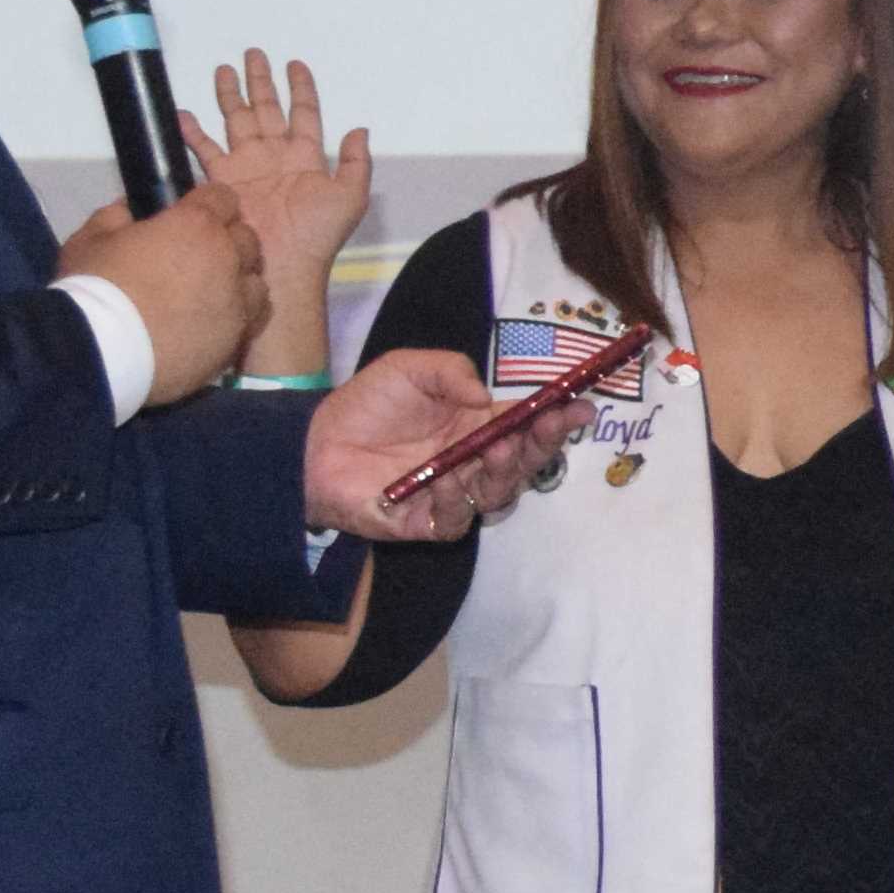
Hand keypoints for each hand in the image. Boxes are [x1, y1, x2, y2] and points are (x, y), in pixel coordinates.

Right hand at [58, 184, 263, 408]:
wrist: (104, 352)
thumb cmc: (95, 287)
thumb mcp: (89, 240)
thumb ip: (115, 217)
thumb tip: (127, 210)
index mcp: (196, 225)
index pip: (224, 198)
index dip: (208, 203)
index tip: (191, 214)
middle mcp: (228, 259)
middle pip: (245, 238)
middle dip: (226, 240)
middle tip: (198, 254)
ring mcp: (237, 301)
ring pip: (255, 279)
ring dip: (238, 279)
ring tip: (211, 291)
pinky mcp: (236, 339)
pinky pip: (251, 318)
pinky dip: (238, 314)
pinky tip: (215, 321)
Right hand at [185, 51, 373, 364]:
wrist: (282, 265)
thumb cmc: (318, 233)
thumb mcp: (350, 196)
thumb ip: (356, 162)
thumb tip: (360, 129)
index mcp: (306, 157)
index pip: (304, 113)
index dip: (301, 88)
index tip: (295, 64)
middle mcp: (275, 155)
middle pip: (266, 108)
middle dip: (260, 81)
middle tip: (253, 53)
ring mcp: (247, 165)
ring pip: (236, 119)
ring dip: (230, 95)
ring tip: (224, 69)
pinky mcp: (223, 179)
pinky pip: (205, 149)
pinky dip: (193, 131)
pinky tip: (184, 113)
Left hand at [299, 343, 583, 541]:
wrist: (313, 445)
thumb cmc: (365, 406)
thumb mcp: (408, 368)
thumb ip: (450, 371)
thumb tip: (487, 397)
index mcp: (477, 426)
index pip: (527, 425)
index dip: (555, 417)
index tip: (580, 405)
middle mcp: (474, 463)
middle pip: (524, 462)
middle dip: (543, 443)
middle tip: (551, 425)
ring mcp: (453, 495)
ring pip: (497, 493)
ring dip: (505, 471)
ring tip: (499, 447)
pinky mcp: (426, 524)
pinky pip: (455, 520)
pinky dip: (454, 501)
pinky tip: (448, 480)